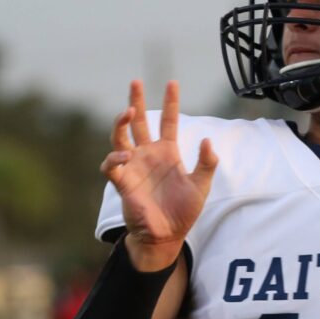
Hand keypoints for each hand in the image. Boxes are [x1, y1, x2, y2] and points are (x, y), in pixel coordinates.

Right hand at [101, 80, 216, 270]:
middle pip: (138, 122)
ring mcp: (133, 167)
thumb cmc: (183, 212)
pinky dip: (115, 157)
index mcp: (167, 152)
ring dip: (121, 123)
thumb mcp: (201, 186)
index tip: (172, 83)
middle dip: (135, 101)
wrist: (167, 236)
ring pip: (120, 137)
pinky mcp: (123, 182)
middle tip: (135, 82)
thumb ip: (207, 164)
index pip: (167, 121)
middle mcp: (148, 155)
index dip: (170, 103)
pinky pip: (112, 165)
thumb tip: (207, 140)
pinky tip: (125, 154)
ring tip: (128, 111)